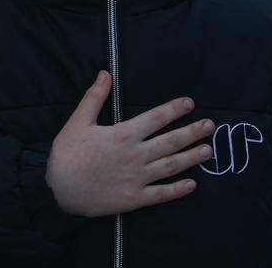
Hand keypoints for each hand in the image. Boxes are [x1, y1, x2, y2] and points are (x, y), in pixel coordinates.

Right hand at [45, 71, 211, 216]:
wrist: (60, 189)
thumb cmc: (68, 153)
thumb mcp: (78, 121)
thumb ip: (95, 97)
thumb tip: (106, 73)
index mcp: (123, 135)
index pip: (155, 119)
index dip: (174, 110)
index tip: (190, 103)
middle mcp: (135, 155)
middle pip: (170, 142)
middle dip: (192, 132)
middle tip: (211, 126)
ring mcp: (137, 178)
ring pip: (170, 166)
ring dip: (191, 158)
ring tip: (208, 150)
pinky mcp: (134, 199)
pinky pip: (161, 194)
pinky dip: (178, 190)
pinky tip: (192, 184)